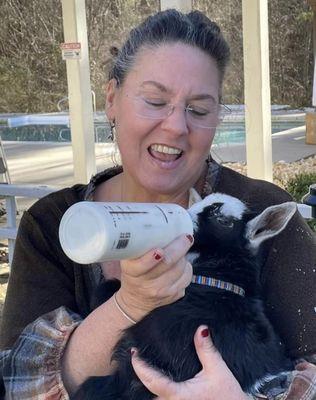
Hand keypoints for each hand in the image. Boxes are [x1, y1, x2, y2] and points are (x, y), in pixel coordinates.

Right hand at [116, 234, 192, 320]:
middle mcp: (147, 284)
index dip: (151, 258)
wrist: (135, 300)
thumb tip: (153, 222)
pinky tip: (181, 263)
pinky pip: (187, 278)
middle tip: (185, 237)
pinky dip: (187, 268)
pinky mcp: (174, 296)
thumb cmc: (133, 273)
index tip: (159, 249)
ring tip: (180, 248)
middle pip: (167, 264)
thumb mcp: (128, 260)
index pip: (141, 266)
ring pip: (180, 269)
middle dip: (179, 248)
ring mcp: (162, 292)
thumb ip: (137, 246)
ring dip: (183, 256)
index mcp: (132, 272)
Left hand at [131, 325, 248, 399]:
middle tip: (137, 357)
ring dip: (147, 385)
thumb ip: (206, 350)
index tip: (134, 353)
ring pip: (154, 398)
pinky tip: (157, 379)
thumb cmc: (228, 396)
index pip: (152, 380)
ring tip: (144, 367)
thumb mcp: (218, 370)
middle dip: (140, 376)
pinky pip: (162, 399)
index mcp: (178, 394)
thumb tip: (201, 329)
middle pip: (148, 392)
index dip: (140, 367)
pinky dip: (156, 391)